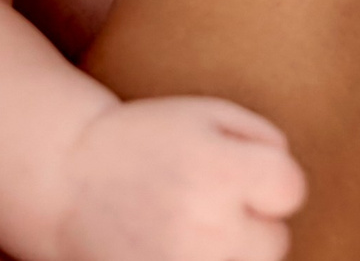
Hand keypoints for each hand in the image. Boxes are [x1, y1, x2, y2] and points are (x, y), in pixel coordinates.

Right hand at [60, 97, 305, 260]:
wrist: (67, 179)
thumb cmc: (146, 138)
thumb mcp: (207, 113)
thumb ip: (264, 141)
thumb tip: (292, 187)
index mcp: (221, 172)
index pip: (291, 189)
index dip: (270, 177)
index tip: (237, 171)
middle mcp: (207, 228)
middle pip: (275, 243)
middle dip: (254, 223)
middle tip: (210, 201)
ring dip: (232, 253)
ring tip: (194, 227)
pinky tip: (184, 246)